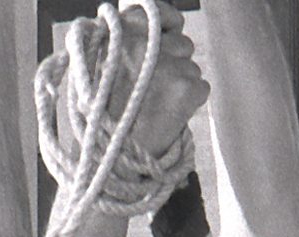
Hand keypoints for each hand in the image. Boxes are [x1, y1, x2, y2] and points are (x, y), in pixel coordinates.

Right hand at [107, 1, 209, 156]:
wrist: (110, 159)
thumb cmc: (101, 118)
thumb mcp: (97, 69)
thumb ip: (123, 44)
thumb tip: (156, 30)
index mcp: (119, 34)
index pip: (156, 11)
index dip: (166, 24)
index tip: (168, 34)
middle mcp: (144, 43)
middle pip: (181, 43)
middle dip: (174, 63)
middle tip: (154, 90)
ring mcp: (167, 64)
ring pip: (192, 67)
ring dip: (181, 85)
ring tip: (157, 107)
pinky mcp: (186, 87)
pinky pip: (201, 87)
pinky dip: (190, 103)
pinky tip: (169, 116)